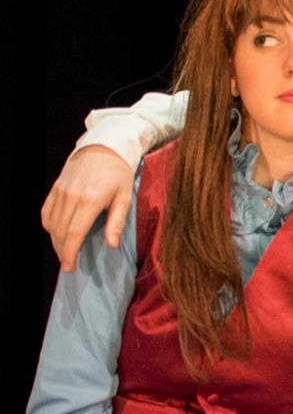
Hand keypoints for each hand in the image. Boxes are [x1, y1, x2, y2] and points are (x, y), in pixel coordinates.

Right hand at [41, 146, 133, 271]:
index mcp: (89, 201)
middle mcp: (71, 197)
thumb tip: (111, 245)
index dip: (70, 253)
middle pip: (60, 232)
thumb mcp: (125, 196)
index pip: (74, 234)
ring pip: (51, 224)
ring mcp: (60, 192)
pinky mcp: (55, 188)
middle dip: (62, 251)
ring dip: (55, 241)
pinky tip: (56, 233)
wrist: (104, 146)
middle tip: (68, 264)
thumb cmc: (119, 172)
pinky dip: (49, 226)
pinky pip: (46, 212)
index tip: (70, 267)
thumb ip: (117, 222)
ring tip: (64, 251)